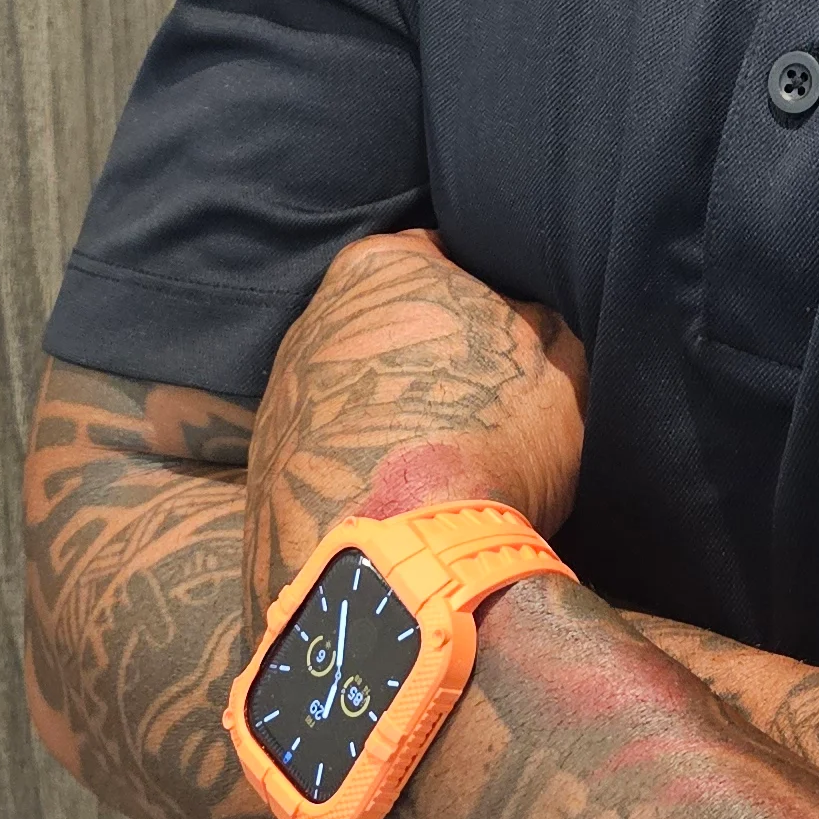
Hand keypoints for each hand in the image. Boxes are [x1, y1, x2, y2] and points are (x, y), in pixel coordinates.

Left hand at [242, 227, 587, 635]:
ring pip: (351, 392)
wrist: (401, 563)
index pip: (438, 255)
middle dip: (427, 353)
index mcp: (380, 268)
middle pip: (386, 324)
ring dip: (391, 416)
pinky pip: (328, 456)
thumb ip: (539, 321)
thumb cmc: (490, 436)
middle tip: (482, 399)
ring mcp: (278, 402)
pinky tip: (405, 504)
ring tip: (444, 464)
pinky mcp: (260, 478)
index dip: (482, 291)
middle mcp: (312, 320)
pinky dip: (364, 469)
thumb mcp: (558, 361)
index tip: (511, 332)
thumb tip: (531, 320)